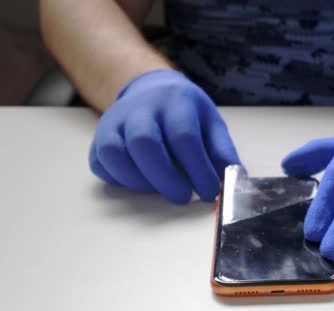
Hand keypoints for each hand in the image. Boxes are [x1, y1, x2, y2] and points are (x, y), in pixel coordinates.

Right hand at [89, 70, 239, 203]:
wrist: (150, 90)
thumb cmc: (185, 112)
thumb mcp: (210, 122)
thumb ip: (222, 151)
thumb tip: (234, 179)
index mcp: (176, 100)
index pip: (184, 136)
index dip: (197, 168)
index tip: (208, 192)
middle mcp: (141, 108)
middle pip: (145, 142)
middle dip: (165, 177)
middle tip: (183, 197)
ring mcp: (115, 121)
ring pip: (115, 152)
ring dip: (139, 180)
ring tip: (161, 190)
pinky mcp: (99, 137)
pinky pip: (101, 162)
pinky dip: (119, 179)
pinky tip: (140, 183)